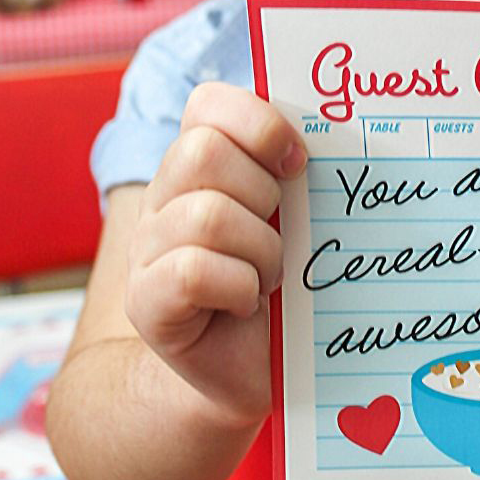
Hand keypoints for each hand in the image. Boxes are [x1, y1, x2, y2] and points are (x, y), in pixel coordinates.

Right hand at [123, 82, 304, 424]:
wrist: (243, 376)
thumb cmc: (279, 292)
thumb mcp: (289, 220)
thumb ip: (291, 173)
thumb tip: (334, 133)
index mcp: (196, 168)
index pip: (207, 103)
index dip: (258, 123)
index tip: (296, 163)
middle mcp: (162, 200)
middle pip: (203, 152)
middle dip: (263, 195)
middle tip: (280, 235)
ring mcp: (145, 251)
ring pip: (206, 215)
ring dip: (260, 252)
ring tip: (268, 279)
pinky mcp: (146, 303)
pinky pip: (194, 271)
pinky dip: (238, 287)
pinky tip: (245, 304)